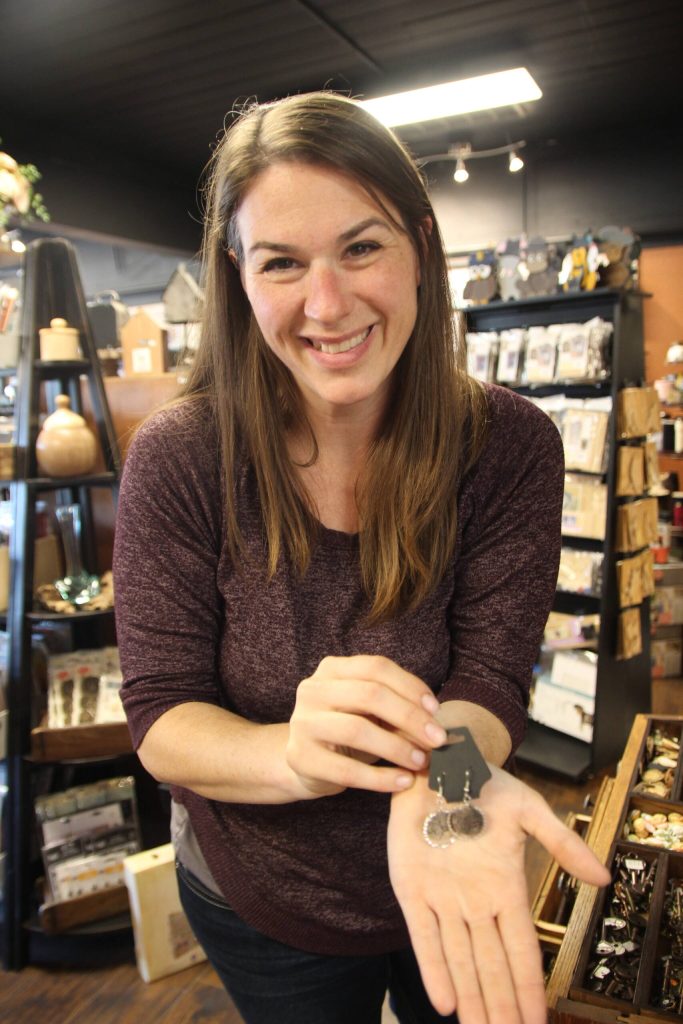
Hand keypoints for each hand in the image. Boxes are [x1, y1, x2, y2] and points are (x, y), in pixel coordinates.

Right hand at [286, 655, 446, 797]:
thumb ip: (397, 710)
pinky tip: (404, 781)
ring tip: (421, 761)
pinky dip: (381, 778)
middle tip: (438, 739)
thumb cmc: (348, 730)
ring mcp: (303, 723)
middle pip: (370, 695)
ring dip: (397, 747)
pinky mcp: (301, 757)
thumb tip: (436, 723)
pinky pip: (347, 770)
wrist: (307, 761)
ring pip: (358, 730)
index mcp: (332, 669)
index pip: (376, 667)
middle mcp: (312, 690)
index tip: (436, 710)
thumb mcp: (369, 712)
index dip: (410, 686)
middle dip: (410, 717)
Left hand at [388, 766, 610, 1022]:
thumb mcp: (528, 809)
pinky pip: (423, 938)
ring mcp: (442, 899)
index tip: (538, 1021)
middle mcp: (475, 902)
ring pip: (460, 961)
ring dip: (471, 999)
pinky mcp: (411, 889)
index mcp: (506, 887)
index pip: (522, 950)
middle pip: (492, 967)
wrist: (437, 763)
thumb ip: (562, 844)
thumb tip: (603, 877)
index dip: (529, 988)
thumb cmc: (485, 784)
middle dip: (501, 1006)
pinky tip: (444, 1003)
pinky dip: (433, 970)